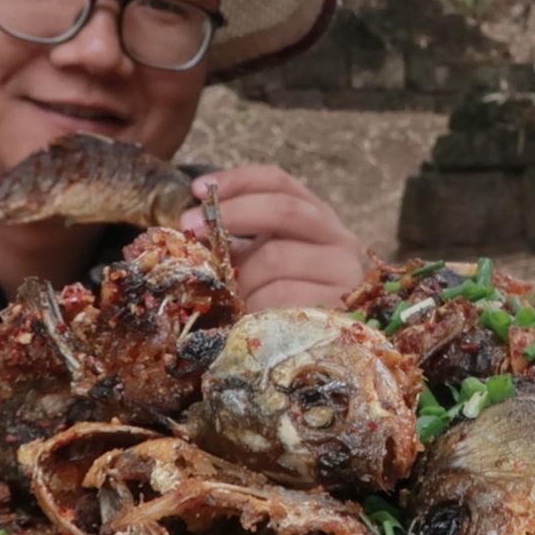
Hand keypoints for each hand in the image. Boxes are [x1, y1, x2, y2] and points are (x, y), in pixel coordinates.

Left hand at [179, 166, 364, 310]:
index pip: (280, 182)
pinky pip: (281, 299)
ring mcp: (344, 273)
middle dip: (231, 215)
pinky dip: (255, 309)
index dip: (238, 180)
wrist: (331, 354)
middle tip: (190, 229)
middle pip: (283, 210)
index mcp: (318, 219)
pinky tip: (250, 320)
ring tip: (230, 300)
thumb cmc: (286, 305)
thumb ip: (239, 243)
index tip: (197, 190)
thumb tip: (193, 229)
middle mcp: (339, 238)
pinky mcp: (340, 307)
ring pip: (275, 258)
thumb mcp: (263, 264)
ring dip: (240, 279)